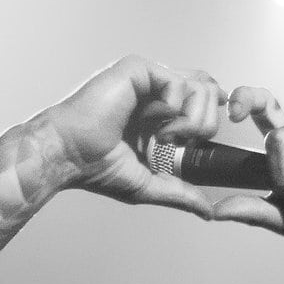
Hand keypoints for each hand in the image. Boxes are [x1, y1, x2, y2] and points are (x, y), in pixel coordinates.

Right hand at [43, 55, 226, 218]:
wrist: (69, 154)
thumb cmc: (96, 166)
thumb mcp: (148, 184)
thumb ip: (181, 193)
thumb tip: (209, 212)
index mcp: (159, 114)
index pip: (204, 101)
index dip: (214, 118)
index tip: (202, 143)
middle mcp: (156, 94)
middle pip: (210, 91)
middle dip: (208, 124)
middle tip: (181, 143)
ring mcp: (148, 80)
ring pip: (202, 85)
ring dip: (194, 118)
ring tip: (169, 136)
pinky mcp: (138, 70)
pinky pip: (179, 82)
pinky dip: (177, 107)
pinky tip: (158, 124)